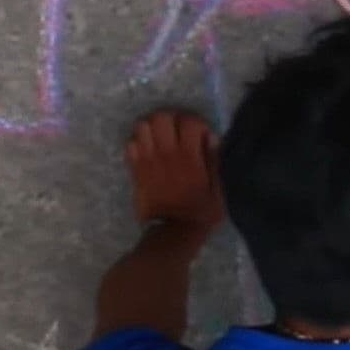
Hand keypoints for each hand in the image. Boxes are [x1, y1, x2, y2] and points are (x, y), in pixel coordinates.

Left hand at [126, 111, 224, 234]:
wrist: (173, 232)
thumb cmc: (201, 211)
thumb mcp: (219, 187)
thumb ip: (215, 160)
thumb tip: (211, 137)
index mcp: (189, 156)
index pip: (189, 121)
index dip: (196, 123)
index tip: (200, 135)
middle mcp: (167, 153)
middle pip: (161, 117)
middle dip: (171, 120)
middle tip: (177, 132)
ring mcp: (148, 160)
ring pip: (142, 127)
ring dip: (152, 129)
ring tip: (161, 139)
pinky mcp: (136, 169)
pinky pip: (130, 145)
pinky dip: (138, 143)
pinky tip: (148, 152)